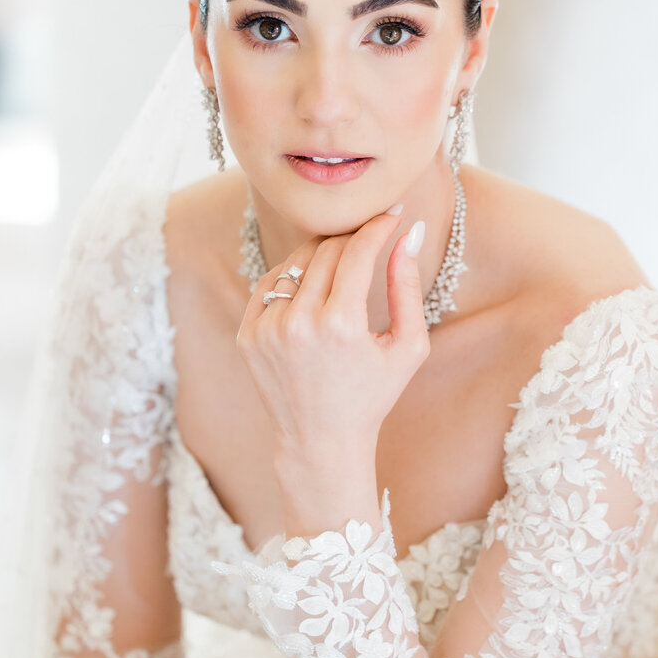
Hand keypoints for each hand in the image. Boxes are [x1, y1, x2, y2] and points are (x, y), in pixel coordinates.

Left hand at [236, 209, 429, 473]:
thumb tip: (410, 232)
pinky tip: (312, 291)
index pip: (357, 250)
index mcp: (341, 325)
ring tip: (343, 270)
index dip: (378, 226)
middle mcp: (298, 323)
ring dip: (322, 255)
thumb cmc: (372, 395)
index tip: (392, 215)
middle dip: (352, 238)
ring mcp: (267, 328)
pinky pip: (271, 283)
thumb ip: (408, 286)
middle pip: (326, 249)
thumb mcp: (408, 346)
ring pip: (297, 261)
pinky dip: (293, 278)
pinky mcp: (247, 334)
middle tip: (370, 241)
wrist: (321, 442)